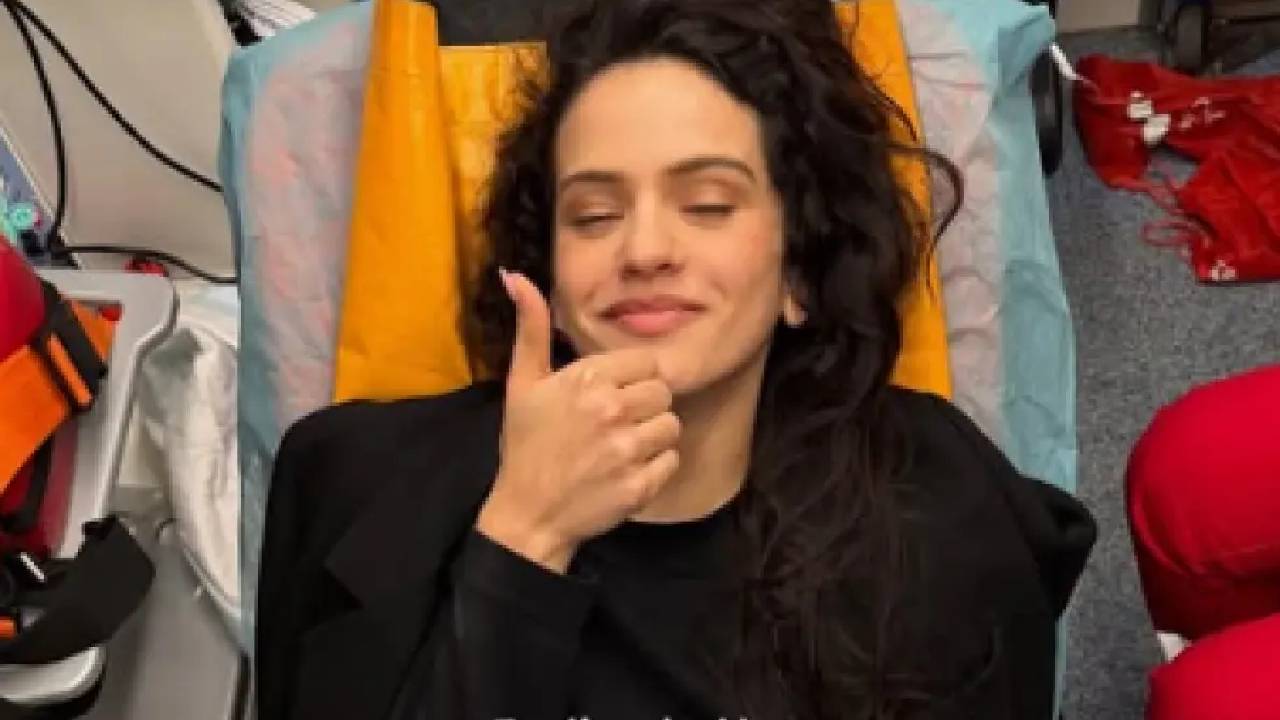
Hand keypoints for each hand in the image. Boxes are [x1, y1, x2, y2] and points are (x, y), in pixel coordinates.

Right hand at [475, 269, 680, 572]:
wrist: (527, 514)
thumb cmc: (526, 446)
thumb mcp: (523, 382)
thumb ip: (530, 326)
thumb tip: (514, 275)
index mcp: (587, 379)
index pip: (647, 363)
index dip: (633, 379)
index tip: (612, 396)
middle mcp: (611, 410)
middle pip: (662, 392)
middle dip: (644, 407)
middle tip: (614, 425)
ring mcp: (626, 450)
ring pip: (671, 426)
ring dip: (652, 437)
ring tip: (621, 448)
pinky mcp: (639, 485)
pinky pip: (671, 461)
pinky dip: (655, 468)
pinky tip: (626, 471)